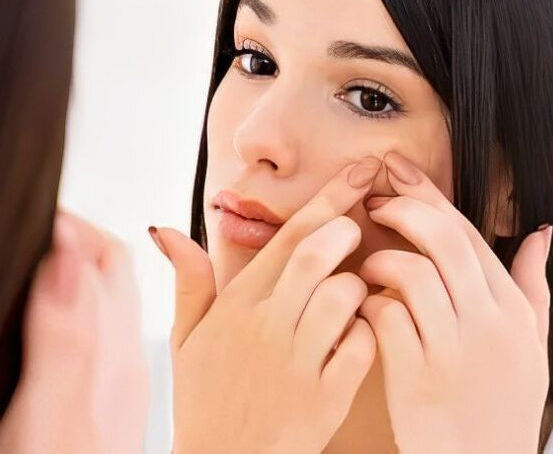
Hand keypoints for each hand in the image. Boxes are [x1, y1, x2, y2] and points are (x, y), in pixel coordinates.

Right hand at [0, 211, 149, 453]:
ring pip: (112, 301)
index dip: (74, 225)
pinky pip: (105, 335)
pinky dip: (88, 308)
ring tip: (63, 254)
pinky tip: (73, 318)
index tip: (45, 209)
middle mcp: (121, 358)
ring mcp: (116, 377)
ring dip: (90, 268)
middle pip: (114, 274)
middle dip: (84, 238)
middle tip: (52, 221)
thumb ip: (62, 332)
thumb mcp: (51, 406)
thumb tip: (68, 255)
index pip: (105, 259)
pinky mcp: (104, 400)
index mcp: (109, 350)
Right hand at [149, 157, 382, 453]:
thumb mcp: (185, 340)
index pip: (288, 236)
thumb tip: (165, 228)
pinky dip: (369, 332)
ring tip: (353, 294)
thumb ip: (187, 281)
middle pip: (318, 254)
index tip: (362, 172)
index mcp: (237, 305)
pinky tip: (357, 336)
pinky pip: (363, 345)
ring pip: (345, 295)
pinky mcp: (326, 397)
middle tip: (355, 231)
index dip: (330, 198)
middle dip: (346, 232)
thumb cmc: (207, 399)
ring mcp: (298, 362)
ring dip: (360, 286)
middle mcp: (266, 327)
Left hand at [357, 151, 552, 453]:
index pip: (469, 233)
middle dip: (404, 210)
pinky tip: (366, 304)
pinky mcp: (418, 379)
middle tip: (378, 203)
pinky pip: (386, 320)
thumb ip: (534, 285)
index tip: (399, 169)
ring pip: (412, 274)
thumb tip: (541, 231)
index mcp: (512, 309)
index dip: (430, 195)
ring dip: (382, 259)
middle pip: (442, 240)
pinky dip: (370, 303)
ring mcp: (453, 351)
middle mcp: (487, 323)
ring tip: (370, 263)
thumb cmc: (504, 404)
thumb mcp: (533, 344)